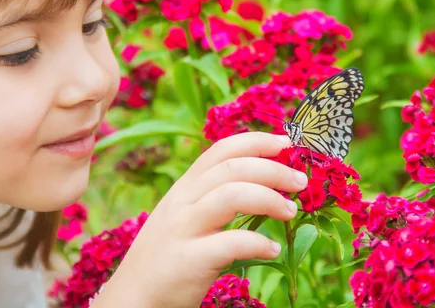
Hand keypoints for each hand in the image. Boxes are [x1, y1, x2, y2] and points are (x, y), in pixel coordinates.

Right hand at [91, 132, 307, 307]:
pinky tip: (273, 250)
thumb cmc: (168, 254)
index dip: (256, 142)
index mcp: (184, 187)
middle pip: (233, 168)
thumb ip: (212, 195)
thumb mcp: (184, 215)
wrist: (133, 297)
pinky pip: (230, 243)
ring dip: (269, 199)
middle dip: (273, 170)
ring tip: (291, 212)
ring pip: (232, 195)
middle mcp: (182, 201)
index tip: (286, 143)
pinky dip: (258, 243)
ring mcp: (183, 229)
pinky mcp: (189, 260)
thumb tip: (261, 179)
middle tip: (301, 182)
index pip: (222, 150)